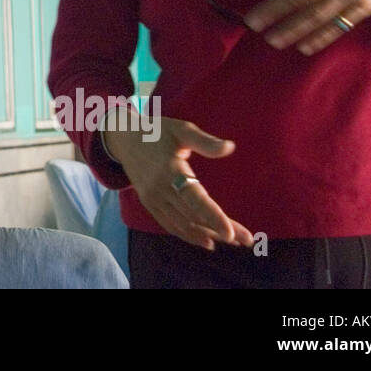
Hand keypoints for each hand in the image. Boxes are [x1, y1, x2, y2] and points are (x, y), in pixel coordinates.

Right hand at [105, 114, 252, 249]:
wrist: (123, 138)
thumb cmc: (157, 131)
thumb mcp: (181, 129)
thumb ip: (205, 141)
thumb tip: (230, 147)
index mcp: (170, 170)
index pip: (195, 199)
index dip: (214, 218)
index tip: (231, 234)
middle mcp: (160, 188)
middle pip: (195, 216)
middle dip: (222, 230)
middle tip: (247, 240)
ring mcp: (153, 198)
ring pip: (184, 224)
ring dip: (209, 235)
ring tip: (234, 241)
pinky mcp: (149, 203)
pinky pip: (170, 225)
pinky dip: (189, 235)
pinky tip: (207, 241)